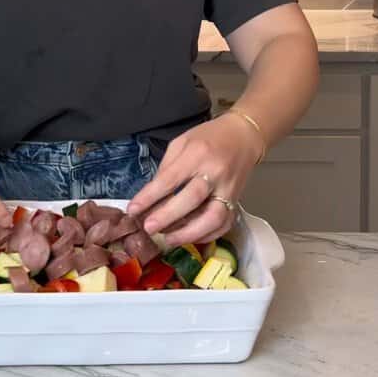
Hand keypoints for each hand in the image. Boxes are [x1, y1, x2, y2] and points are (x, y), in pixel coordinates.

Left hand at [126, 113, 263, 246]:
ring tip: (169, 240)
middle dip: (168, 216)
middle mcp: (215, 173)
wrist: (243, 136)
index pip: (170, 179)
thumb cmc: (208, 138)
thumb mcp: (181, 144)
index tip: (133, 210)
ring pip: (214, 217)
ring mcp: (229, 189)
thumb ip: (166, 168)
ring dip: (190, 233)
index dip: (150, 197)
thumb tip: (150, 196)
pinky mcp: (238, 201)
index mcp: (196, 154)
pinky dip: (207, 235)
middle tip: (148, 228)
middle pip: (192, 198)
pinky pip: (224, 224)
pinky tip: (189, 237)